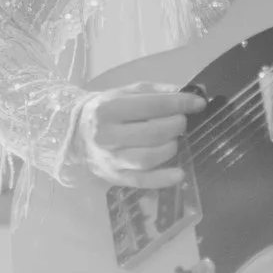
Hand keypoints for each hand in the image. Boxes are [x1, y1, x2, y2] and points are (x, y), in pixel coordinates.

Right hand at [64, 82, 207, 188]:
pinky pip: (143, 181)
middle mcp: (107, 135)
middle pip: (153, 133)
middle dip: (176, 126)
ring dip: (171, 148)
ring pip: (149, 157)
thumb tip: (192, 92)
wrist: (74, 133)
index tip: (198, 103)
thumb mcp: (126, 93)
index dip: (180, 104)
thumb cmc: (106, 109)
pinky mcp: (115, 177)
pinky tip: (180, 173)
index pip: (151, 106)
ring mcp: (110, 159)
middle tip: (181, 122)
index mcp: (109, 108)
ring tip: (173, 140)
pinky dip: (164, 179)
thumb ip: (157, 92)